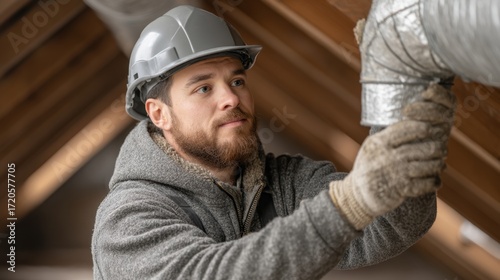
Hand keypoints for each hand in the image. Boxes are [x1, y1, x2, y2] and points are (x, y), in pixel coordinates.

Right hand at [329, 83, 455, 229]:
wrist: (357, 195)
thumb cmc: (369, 167)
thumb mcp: (371, 148)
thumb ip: (388, 137)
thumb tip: (415, 124)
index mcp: (378, 143)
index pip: (405, 129)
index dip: (422, 127)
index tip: (432, 129)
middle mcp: (386, 157)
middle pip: (421, 148)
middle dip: (436, 148)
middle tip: (442, 148)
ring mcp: (394, 174)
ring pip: (426, 166)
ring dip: (438, 165)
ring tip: (441, 164)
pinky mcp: (401, 190)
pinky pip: (425, 184)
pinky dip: (434, 182)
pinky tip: (436, 180)